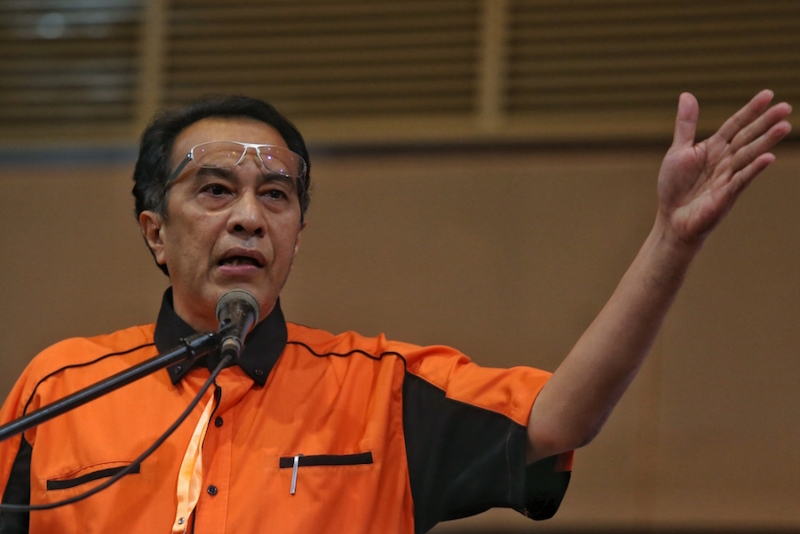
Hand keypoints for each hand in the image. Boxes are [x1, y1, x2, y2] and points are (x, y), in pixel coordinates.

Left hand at [657, 90, 791, 246]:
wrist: (671, 218)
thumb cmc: (675, 186)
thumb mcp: (678, 151)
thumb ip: (686, 125)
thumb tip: (686, 94)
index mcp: (714, 148)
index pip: (735, 125)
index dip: (750, 110)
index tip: (768, 94)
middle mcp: (725, 160)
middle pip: (747, 137)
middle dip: (766, 122)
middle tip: (786, 107)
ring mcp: (728, 177)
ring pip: (749, 155)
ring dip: (766, 141)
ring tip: (785, 126)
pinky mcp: (727, 195)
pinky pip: (742, 179)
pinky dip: (754, 169)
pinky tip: (768, 158)